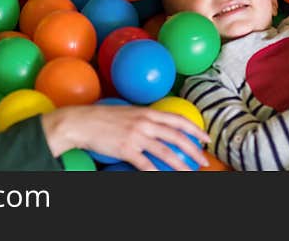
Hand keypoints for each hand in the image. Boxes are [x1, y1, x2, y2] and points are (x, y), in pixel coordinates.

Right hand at [41, 105, 210, 170]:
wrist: (82, 122)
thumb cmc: (103, 118)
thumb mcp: (128, 112)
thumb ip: (145, 118)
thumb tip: (159, 126)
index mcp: (147, 112)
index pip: (177, 119)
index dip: (194, 128)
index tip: (206, 137)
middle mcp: (145, 122)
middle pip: (177, 136)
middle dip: (194, 149)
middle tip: (204, 159)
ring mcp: (136, 136)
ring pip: (166, 152)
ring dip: (181, 164)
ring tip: (190, 172)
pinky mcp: (126, 149)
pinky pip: (146, 164)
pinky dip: (156, 173)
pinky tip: (163, 178)